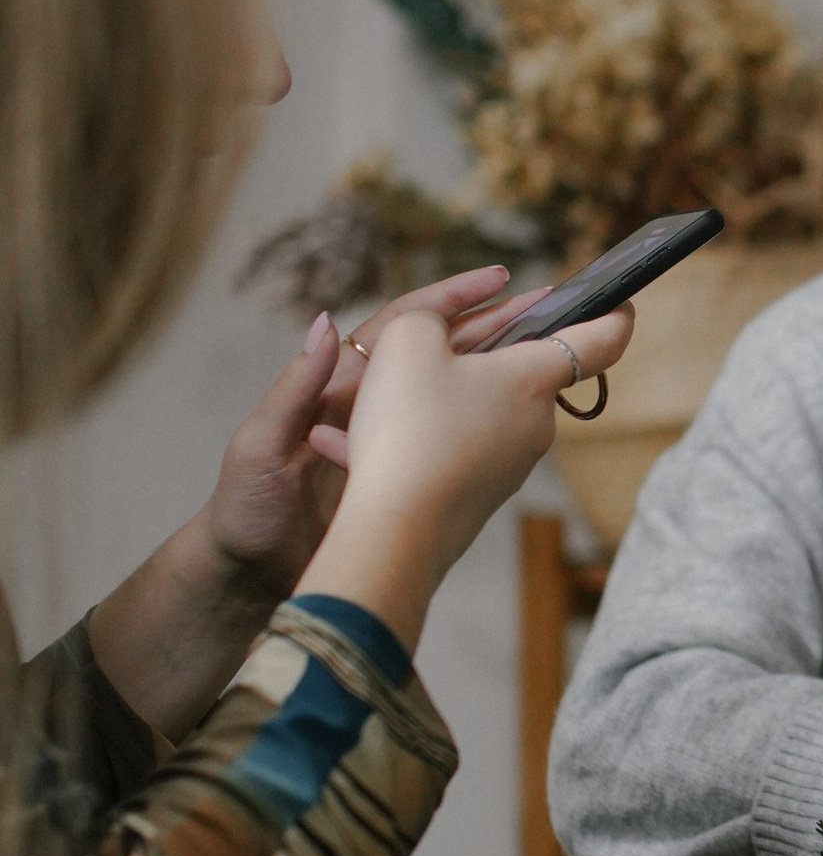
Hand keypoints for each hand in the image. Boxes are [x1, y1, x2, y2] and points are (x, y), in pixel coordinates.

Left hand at [83, 269, 538, 734]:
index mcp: (334, 386)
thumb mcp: (261, 445)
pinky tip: (519, 428)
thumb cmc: (244, 509)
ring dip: (495, 373)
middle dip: (491, 326)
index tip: (495, 282)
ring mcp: (390, 443)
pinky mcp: (404, 479)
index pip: (399, 327)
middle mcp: (368, 405)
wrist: (249, 574)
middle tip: (546, 309)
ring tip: (546, 360)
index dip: (447, 300)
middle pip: (437, 353)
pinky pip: (448, 446)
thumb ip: (294, 389)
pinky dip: (482, 429)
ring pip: (450, 396)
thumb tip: (324, 324)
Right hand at [297, 299, 633, 652]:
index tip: (621, 303)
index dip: (615, 314)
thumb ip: (429, 319)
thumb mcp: (406, 339)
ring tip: (390, 395)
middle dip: (494, 351)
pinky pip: (460, 446)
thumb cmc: (409, 428)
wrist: (397, 531)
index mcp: (534, 380)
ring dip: (449, 394)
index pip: (602, 340)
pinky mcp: (482, 494)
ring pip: (487, 409)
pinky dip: (427, 434)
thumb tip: (439, 339)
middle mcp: (537, 424)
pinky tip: (374, 441)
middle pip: (528, 372)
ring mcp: (512, 464)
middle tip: (443, 339)